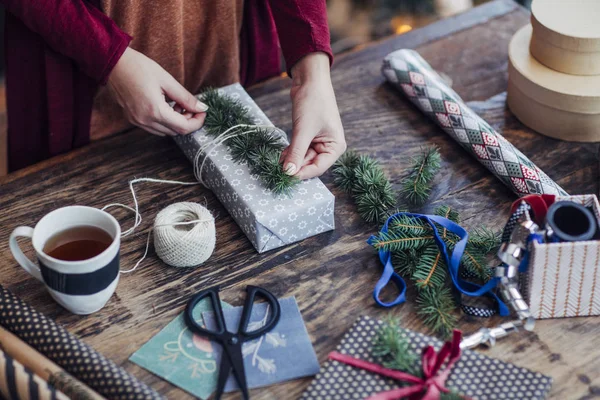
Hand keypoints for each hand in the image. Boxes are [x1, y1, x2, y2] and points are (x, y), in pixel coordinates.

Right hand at [107, 47, 207, 136]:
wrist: (112, 62)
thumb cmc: (139, 67)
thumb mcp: (167, 80)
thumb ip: (185, 97)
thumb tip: (201, 108)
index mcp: (155, 110)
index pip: (183, 128)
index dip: (197, 122)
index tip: (202, 112)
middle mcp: (145, 120)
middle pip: (175, 132)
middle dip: (187, 121)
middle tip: (190, 106)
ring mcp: (137, 121)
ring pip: (165, 132)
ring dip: (175, 122)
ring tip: (177, 105)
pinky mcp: (132, 118)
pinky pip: (154, 127)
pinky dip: (164, 121)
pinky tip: (165, 106)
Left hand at [281, 53, 345, 179]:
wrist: (309, 80)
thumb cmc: (313, 102)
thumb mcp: (303, 130)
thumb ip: (296, 152)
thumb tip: (288, 172)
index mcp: (335, 147)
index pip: (318, 168)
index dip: (302, 173)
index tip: (286, 176)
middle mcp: (329, 146)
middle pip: (310, 164)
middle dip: (295, 166)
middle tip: (278, 169)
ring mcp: (319, 141)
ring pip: (303, 157)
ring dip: (291, 159)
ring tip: (278, 161)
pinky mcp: (309, 136)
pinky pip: (299, 149)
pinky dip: (290, 152)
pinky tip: (281, 154)